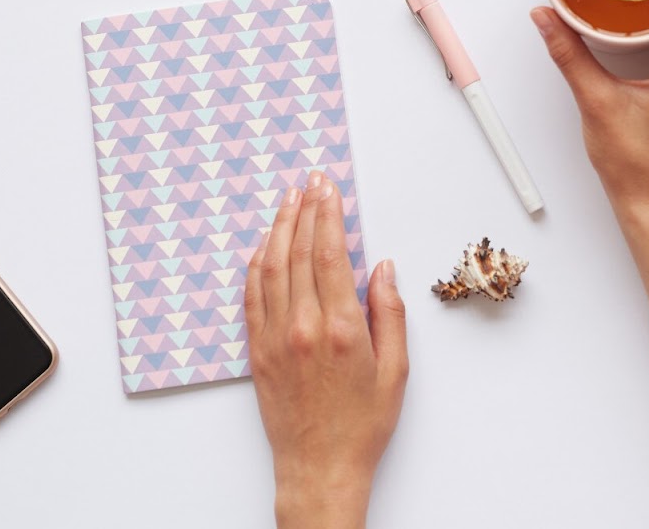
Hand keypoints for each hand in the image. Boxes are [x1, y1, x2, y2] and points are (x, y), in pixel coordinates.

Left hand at [246, 170, 408, 528]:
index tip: (329, 188)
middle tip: (311, 181)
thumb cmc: (362, 424)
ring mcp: (275, 337)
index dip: (329, 214)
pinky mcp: (258, 351)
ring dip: (280, 228)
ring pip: (272, 267)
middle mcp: (302, 326)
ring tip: (288, 200)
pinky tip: (265, 246)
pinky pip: (253, 296)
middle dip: (306, 209)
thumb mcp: (395, 370)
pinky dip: (258, 264)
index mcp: (340, 328)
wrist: (320, 467)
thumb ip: (389, 313)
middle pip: (300, 251)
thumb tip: (382, 269)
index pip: (331, 254)